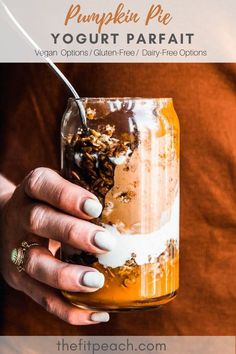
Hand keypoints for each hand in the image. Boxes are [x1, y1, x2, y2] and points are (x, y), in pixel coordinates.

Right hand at [0, 168, 115, 324]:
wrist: (6, 223)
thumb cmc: (49, 205)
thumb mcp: (57, 191)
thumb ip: (86, 192)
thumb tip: (142, 202)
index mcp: (33, 190)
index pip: (41, 184)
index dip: (66, 196)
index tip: (95, 207)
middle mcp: (20, 217)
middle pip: (39, 222)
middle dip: (72, 233)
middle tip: (105, 243)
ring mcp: (16, 250)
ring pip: (35, 264)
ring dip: (66, 276)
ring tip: (96, 281)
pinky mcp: (19, 279)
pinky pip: (42, 298)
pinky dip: (69, 310)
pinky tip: (96, 313)